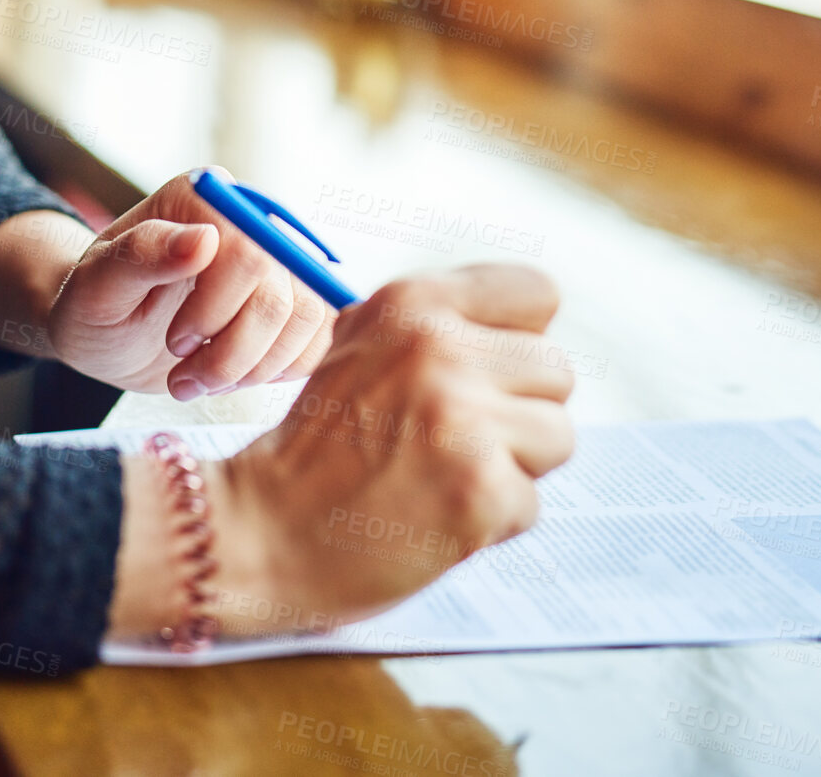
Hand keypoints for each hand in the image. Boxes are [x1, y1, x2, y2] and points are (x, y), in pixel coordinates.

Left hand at [46, 167, 334, 395]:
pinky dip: (281, 370)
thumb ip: (144, 255)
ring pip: (308, 319)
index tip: (175, 341)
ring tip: (201, 381)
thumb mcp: (97, 285)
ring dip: (256, 368)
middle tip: (183, 379)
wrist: (108, 334)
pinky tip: (234, 376)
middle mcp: (250, 219)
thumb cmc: (93, 305)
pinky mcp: (292, 298)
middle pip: (283, 293)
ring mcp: (279, 259)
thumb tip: (205, 239)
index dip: (218, 309)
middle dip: (234, 352)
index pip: (249, 252)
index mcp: (206, 196)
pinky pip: (320, 337)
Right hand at [205, 263, 573, 634]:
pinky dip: (492, 520)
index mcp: (414, 302)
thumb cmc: (318, 443)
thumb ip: (437, 322)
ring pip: (557, 436)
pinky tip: (438, 515)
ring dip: (515, 466)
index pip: (537, 291)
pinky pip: (531, 502)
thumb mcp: (361, 343)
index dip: (523, 335)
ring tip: (448, 474)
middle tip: (462, 437)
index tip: (497, 368)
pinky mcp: (478, 492)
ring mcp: (463, 421)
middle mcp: (441, 349)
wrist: (263, 529)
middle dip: (520, 409)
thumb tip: (526, 322)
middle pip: (556, 370)